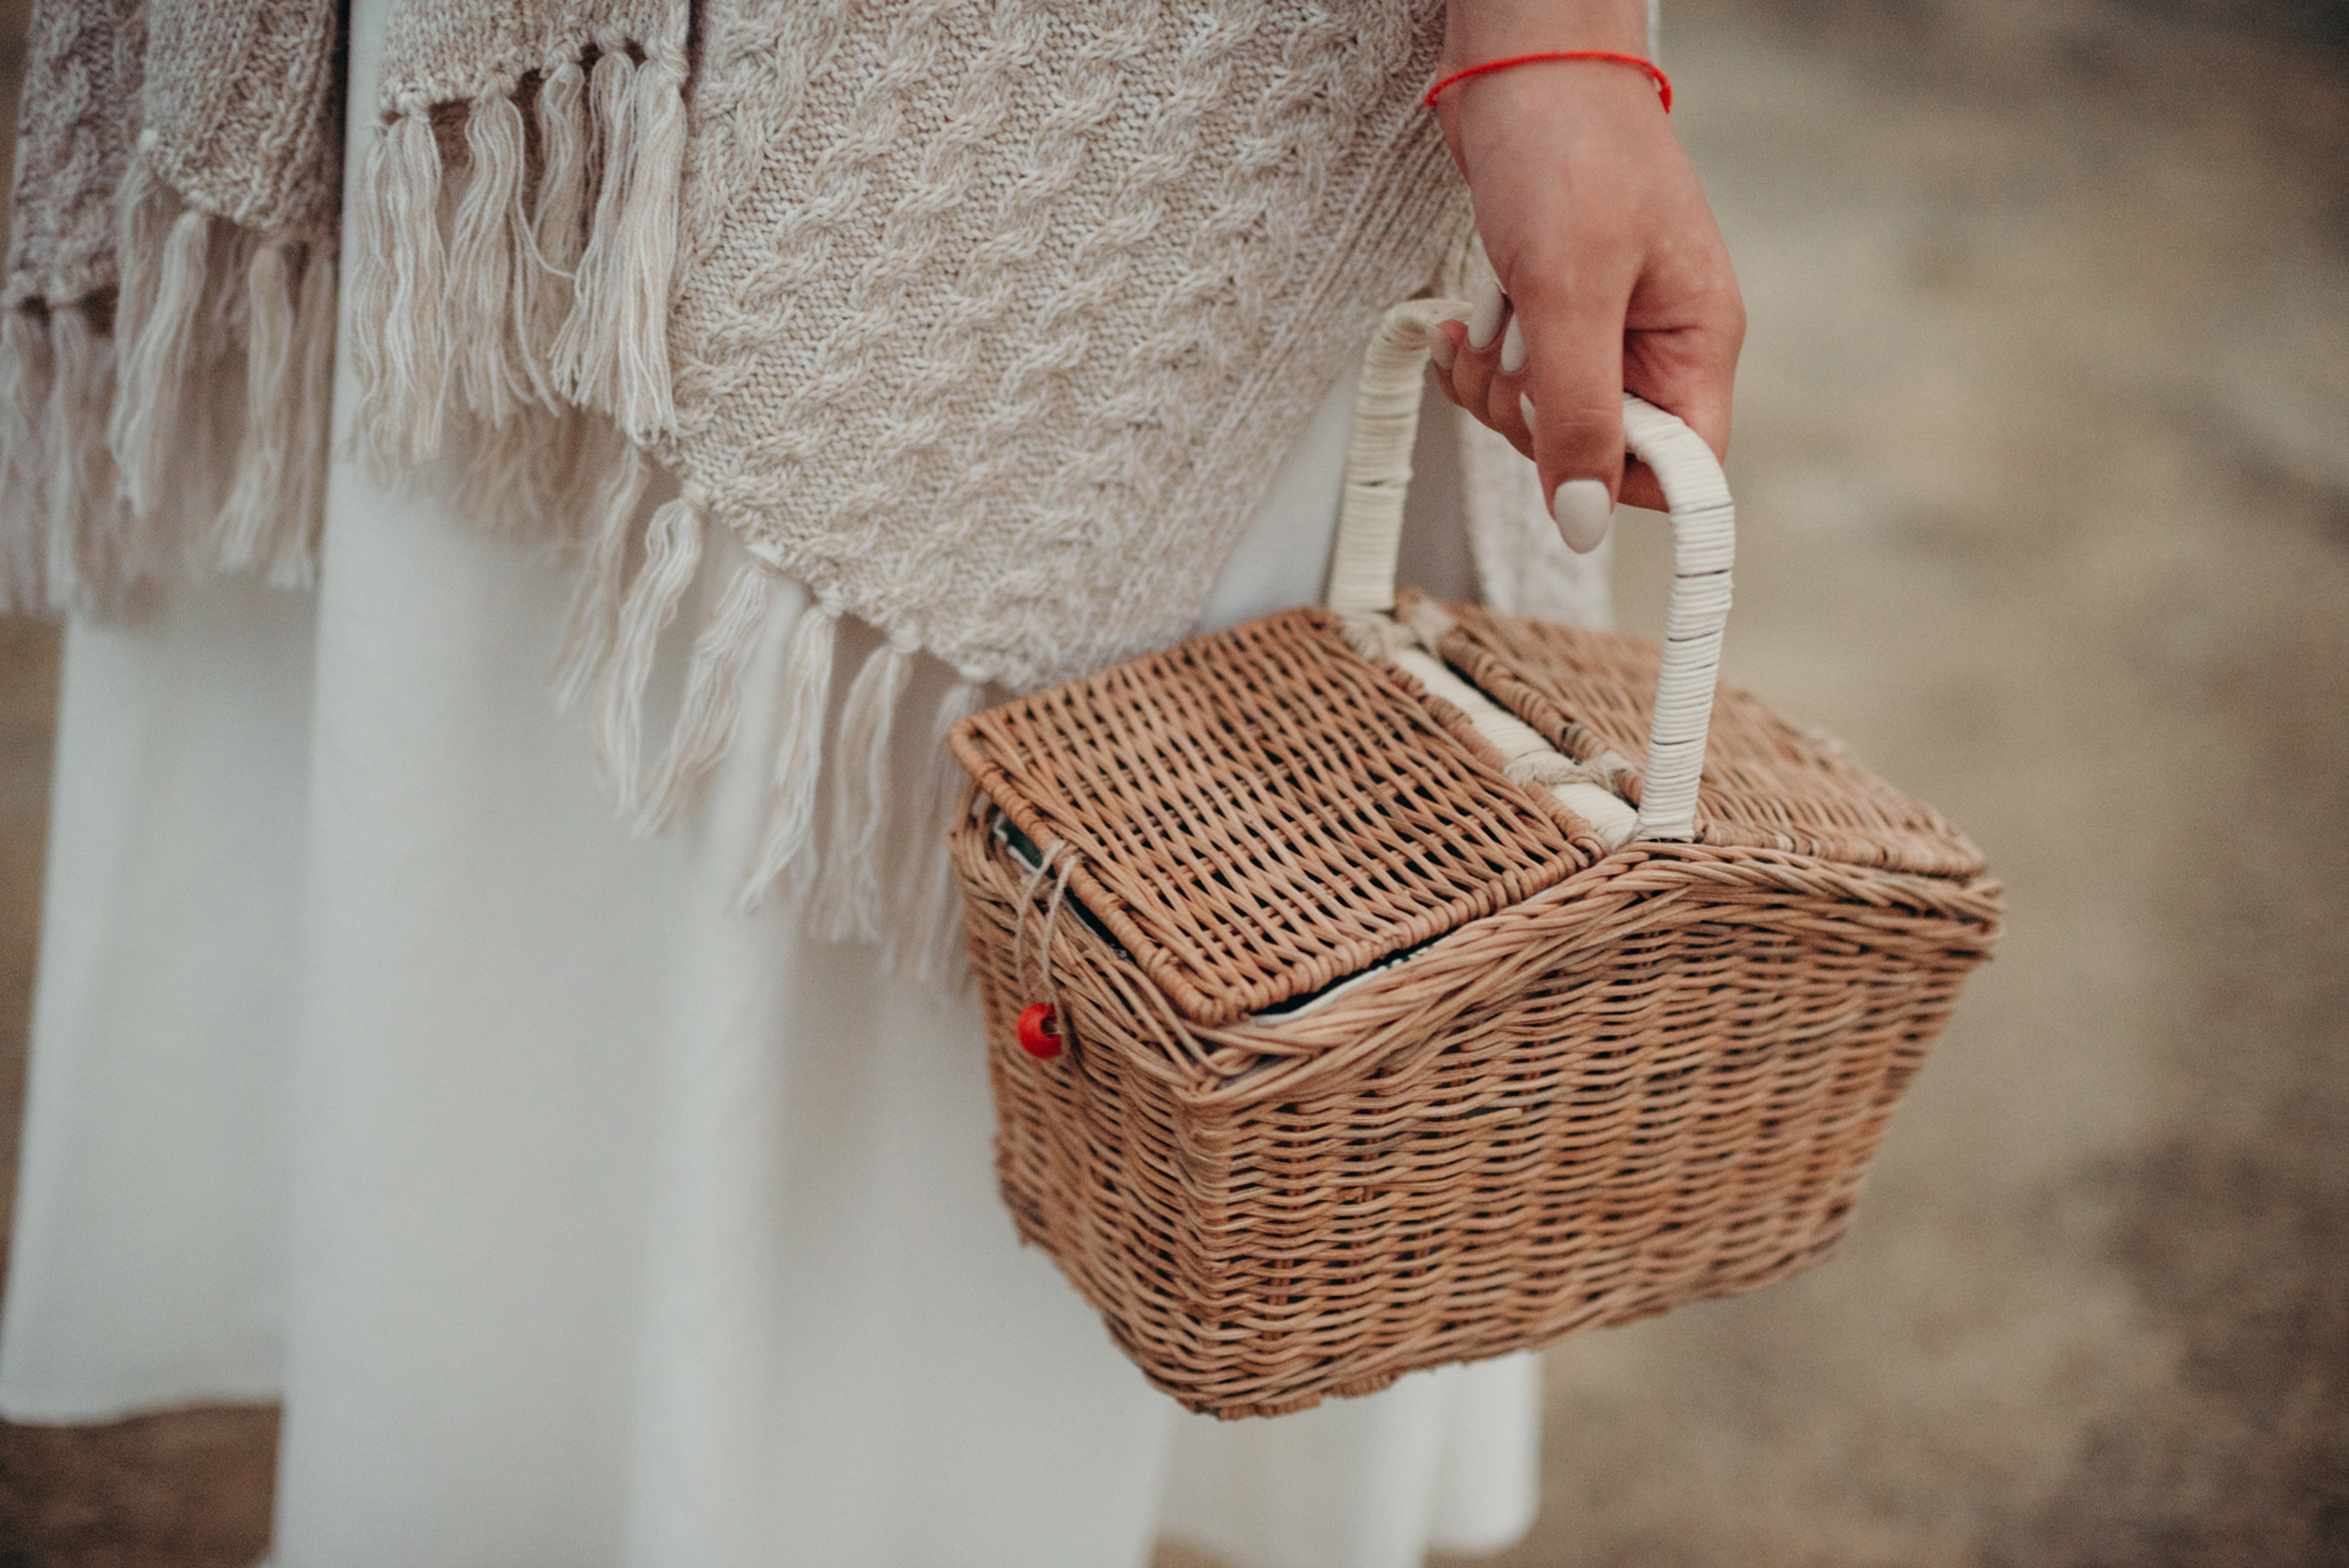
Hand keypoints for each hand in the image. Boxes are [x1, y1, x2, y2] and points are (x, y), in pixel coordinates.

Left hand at [1428, 0, 1743, 546]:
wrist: (1519, 59)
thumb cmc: (1566, 147)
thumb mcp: (1569, 292)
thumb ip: (1578, 410)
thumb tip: (1586, 520)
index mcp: (1697, 340)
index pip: (1684, 468)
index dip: (1622, 482)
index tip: (1567, 466)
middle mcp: (1657, 341)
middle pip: (1599, 450)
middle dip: (1535, 423)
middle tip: (1511, 364)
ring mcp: (1602, 326)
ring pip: (1545, 420)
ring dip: (1497, 390)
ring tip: (1483, 330)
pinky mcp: (1550, 308)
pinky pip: (1512, 377)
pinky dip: (1477, 362)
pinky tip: (1460, 324)